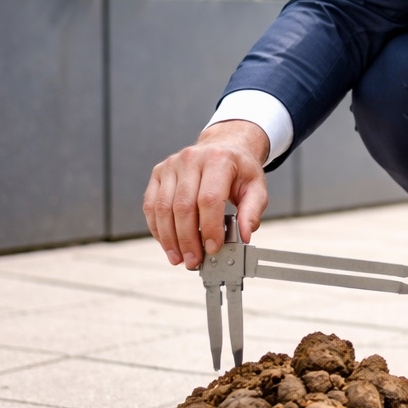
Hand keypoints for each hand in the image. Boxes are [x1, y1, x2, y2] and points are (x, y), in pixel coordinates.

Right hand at [143, 121, 270, 269]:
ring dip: (169, 238)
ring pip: (163, 208)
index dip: (209, 228)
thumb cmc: (239, 169)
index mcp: (218, 159)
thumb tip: (244, 236)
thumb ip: (252, 212)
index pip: (209, 199)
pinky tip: (167, 243)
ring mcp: (171, 165)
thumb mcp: (256, 187)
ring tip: (179, 258)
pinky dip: (157, 228)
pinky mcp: (158, 173)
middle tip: (193, 260)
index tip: (213, 248)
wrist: (223, 146)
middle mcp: (191, 159)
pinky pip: (151, 205)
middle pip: (183, 206)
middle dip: (187, 239)